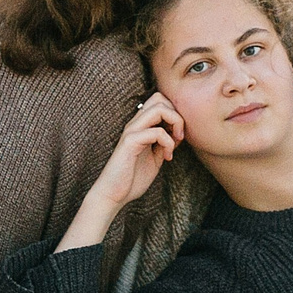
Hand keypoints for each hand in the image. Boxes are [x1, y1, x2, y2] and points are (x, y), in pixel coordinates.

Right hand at [89, 94, 182, 213]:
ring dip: (175, 123)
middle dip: (176, 114)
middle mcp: (134, 124)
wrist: (113, 194)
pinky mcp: (130, 142)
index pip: (159, 101)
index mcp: (140, 126)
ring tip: (176, 142)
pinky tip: (167, 157)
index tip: (178, 136)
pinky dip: (168, 143)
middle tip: (179, 136)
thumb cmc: (132, 178)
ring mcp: (131, 131)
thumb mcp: (155, 158)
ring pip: (159, 108)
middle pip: (160, 98)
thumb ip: (164, 144)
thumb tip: (178, 134)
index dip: (174, 113)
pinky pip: (156, 132)